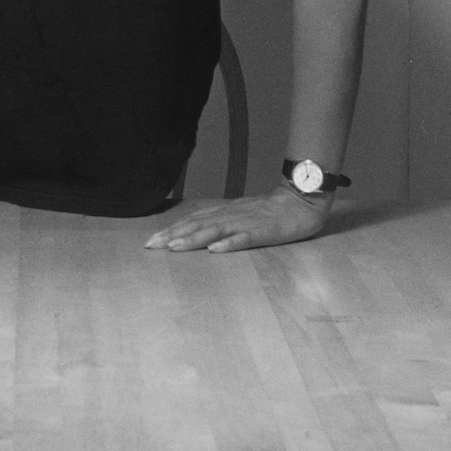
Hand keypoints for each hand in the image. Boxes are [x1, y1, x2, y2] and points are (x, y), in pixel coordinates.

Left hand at [144, 186, 332, 253]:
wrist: (301, 199)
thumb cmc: (270, 211)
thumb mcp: (241, 213)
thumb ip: (221, 221)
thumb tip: (197, 231)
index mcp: (224, 213)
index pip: (192, 221)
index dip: (171, 230)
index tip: (150, 241)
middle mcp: (230, 215)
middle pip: (197, 225)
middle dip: (173, 236)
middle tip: (150, 246)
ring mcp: (246, 223)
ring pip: (215, 231)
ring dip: (193, 239)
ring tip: (174, 248)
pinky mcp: (264, 232)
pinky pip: (245, 238)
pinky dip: (229, 244)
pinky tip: (215, 250)